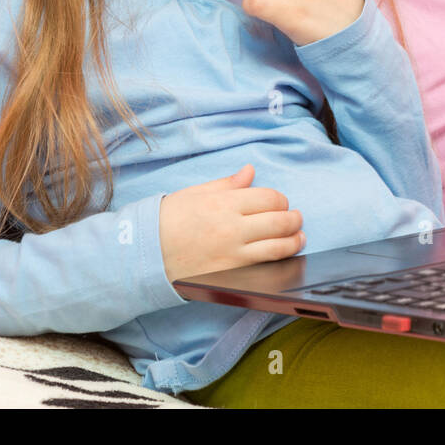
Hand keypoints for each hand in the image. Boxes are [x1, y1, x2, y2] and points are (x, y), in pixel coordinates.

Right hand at [158, 164, 304, 283]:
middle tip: (296, 218)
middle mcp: (232, 226)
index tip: (280, 203)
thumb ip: (227, 184)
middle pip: (279, 220)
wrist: (145, 254)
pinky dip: (280, 259)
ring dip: (295, 240)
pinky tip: (286, 255)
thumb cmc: (166, 221)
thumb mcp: (195, 193)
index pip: (268, 198)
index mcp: (223, 202)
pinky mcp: (232, 273)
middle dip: (293, 218)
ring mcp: (234, 253)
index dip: (280, 200)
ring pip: (278, 246)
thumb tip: (250, 171)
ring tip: (299, 237)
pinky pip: (265, 265)